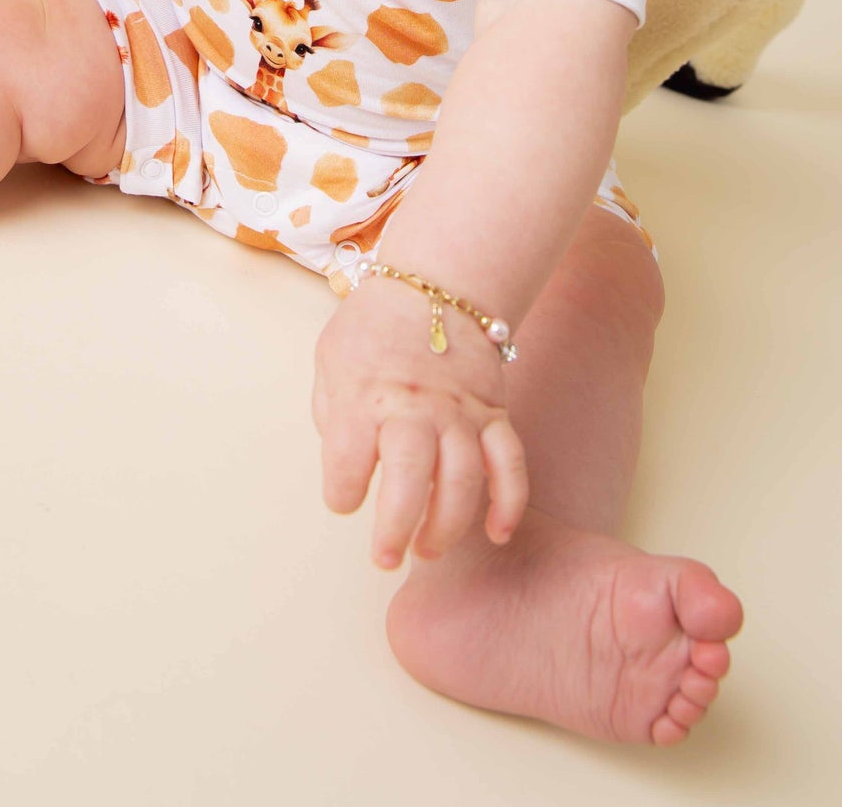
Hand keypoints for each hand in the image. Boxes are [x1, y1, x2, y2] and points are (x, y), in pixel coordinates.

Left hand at [312, 269, 528, 567]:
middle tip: (386, 557)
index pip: (347, 461)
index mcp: (365, 395)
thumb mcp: (330, 360)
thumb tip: (344, 466)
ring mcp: (460, 413)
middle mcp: (414, 407)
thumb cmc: (373, 327)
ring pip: (463, 479)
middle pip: (411, 476)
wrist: (434, 284)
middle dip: (397, 526)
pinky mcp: (493, 414)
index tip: (343, 499)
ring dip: (448, 526)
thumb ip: (331, 416)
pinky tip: (497, 533)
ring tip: (426, 551)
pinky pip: (511, 463)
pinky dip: (509, 502)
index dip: (342, 491)